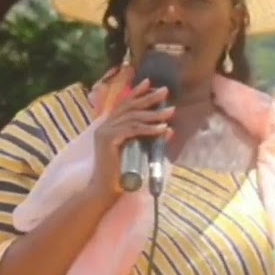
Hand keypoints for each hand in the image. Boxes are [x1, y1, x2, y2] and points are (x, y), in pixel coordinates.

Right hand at [87, 78, 173, 198]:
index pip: (123, 105)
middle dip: (149, 98)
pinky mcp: (108, 140)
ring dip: (154, 115)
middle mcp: (104, 126)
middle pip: (129, 107)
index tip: (149, 83)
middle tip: (165, 91)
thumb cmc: (120, 174)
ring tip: (171, 112)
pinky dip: (150, 129)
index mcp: (107, 126)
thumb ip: (146, 138)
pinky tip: (163, 128)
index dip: (136, 93)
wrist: (105, 190)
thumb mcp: (136, 150)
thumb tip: (168, 129)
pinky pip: (133, 130)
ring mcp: (104, 132)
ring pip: (133, 118)